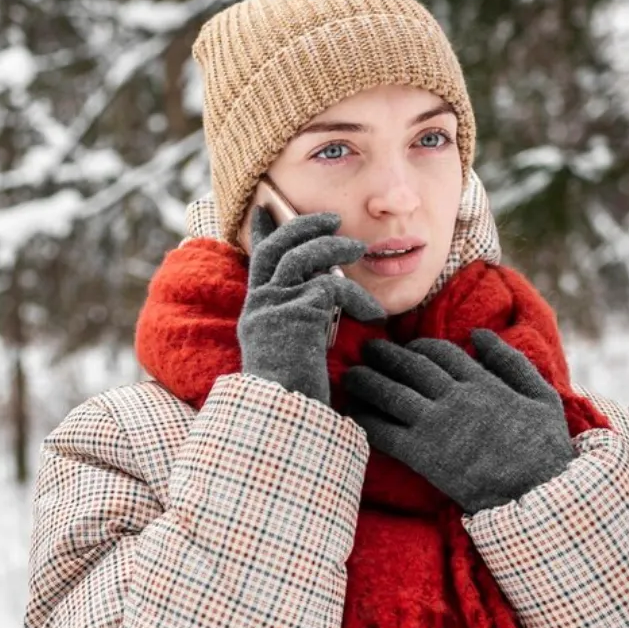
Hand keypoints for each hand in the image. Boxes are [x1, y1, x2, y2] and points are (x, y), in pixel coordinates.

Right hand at [239, 209, 385, 405]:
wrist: (286, 419)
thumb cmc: (296, 394)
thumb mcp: (293, 349)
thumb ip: (299, 320)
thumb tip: (321, 297)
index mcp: (257, 312)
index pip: (256, 261)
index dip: (263, 232)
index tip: (266, 208)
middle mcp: (259, 306)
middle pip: (275, 248)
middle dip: (302, 226)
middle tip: (330, 219)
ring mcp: (274, 309)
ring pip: (300, 258)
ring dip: (332, 247)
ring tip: (358, 248)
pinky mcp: (296, 316)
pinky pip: (330, 288)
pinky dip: (355, 295)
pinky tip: (372, 313)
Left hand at [339, 329, 574, 512]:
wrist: (538, 495)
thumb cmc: (546, 450)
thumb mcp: (542, 398)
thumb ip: (511, 363)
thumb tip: (480, 335)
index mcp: (482, 383)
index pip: (440, 353)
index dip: (419, 347)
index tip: (407, 349)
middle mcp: (455, 398)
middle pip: (409, 367)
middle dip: (384, 356)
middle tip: (366, 350)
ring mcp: (437, 425)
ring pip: (391, 393)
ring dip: (366, 382)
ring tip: (350, 376)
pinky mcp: (423, 455)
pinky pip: (384, 432)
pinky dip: (364, 420)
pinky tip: (351, 415)